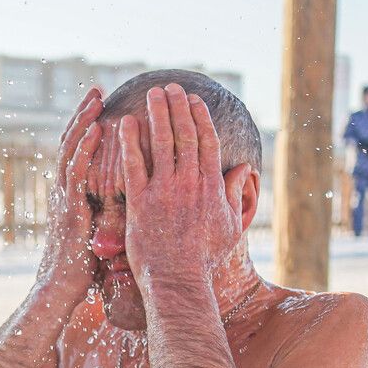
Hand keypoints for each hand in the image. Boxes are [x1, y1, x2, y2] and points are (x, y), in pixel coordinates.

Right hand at [35, 88, 103, 301]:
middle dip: (82, 114)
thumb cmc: (81, 267)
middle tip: (96, 89)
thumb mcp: (95, 232)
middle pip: (70, 142)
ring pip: (71, 150)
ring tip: (95, 99)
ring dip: (83, 122)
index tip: (99, 105)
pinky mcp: (69, 208)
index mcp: (69, 193)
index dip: (85, 127)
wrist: (60, 290)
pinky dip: (85, 149)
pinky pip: (76, 172)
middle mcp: (63, 190)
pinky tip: (96, 130)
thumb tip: (124, 204)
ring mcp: (64, 198)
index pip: (76, 151)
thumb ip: (104, 212)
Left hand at [120, 84, 241, 288]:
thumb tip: (243, 171)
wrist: (179, 280)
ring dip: (156, 114)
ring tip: (151, 94)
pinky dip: (130, 141)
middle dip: (178, 106)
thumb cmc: (205, 258)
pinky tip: (125, 123)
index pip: (207, 141)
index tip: (194, 100)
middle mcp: (189, 183)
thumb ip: (234, 194)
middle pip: (184, 134)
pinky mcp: (140, 202)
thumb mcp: (230, 226)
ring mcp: (165, 191)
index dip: (200, 117)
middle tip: (171, 87)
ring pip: (161, 142)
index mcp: (212, 186)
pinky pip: (133, 165)